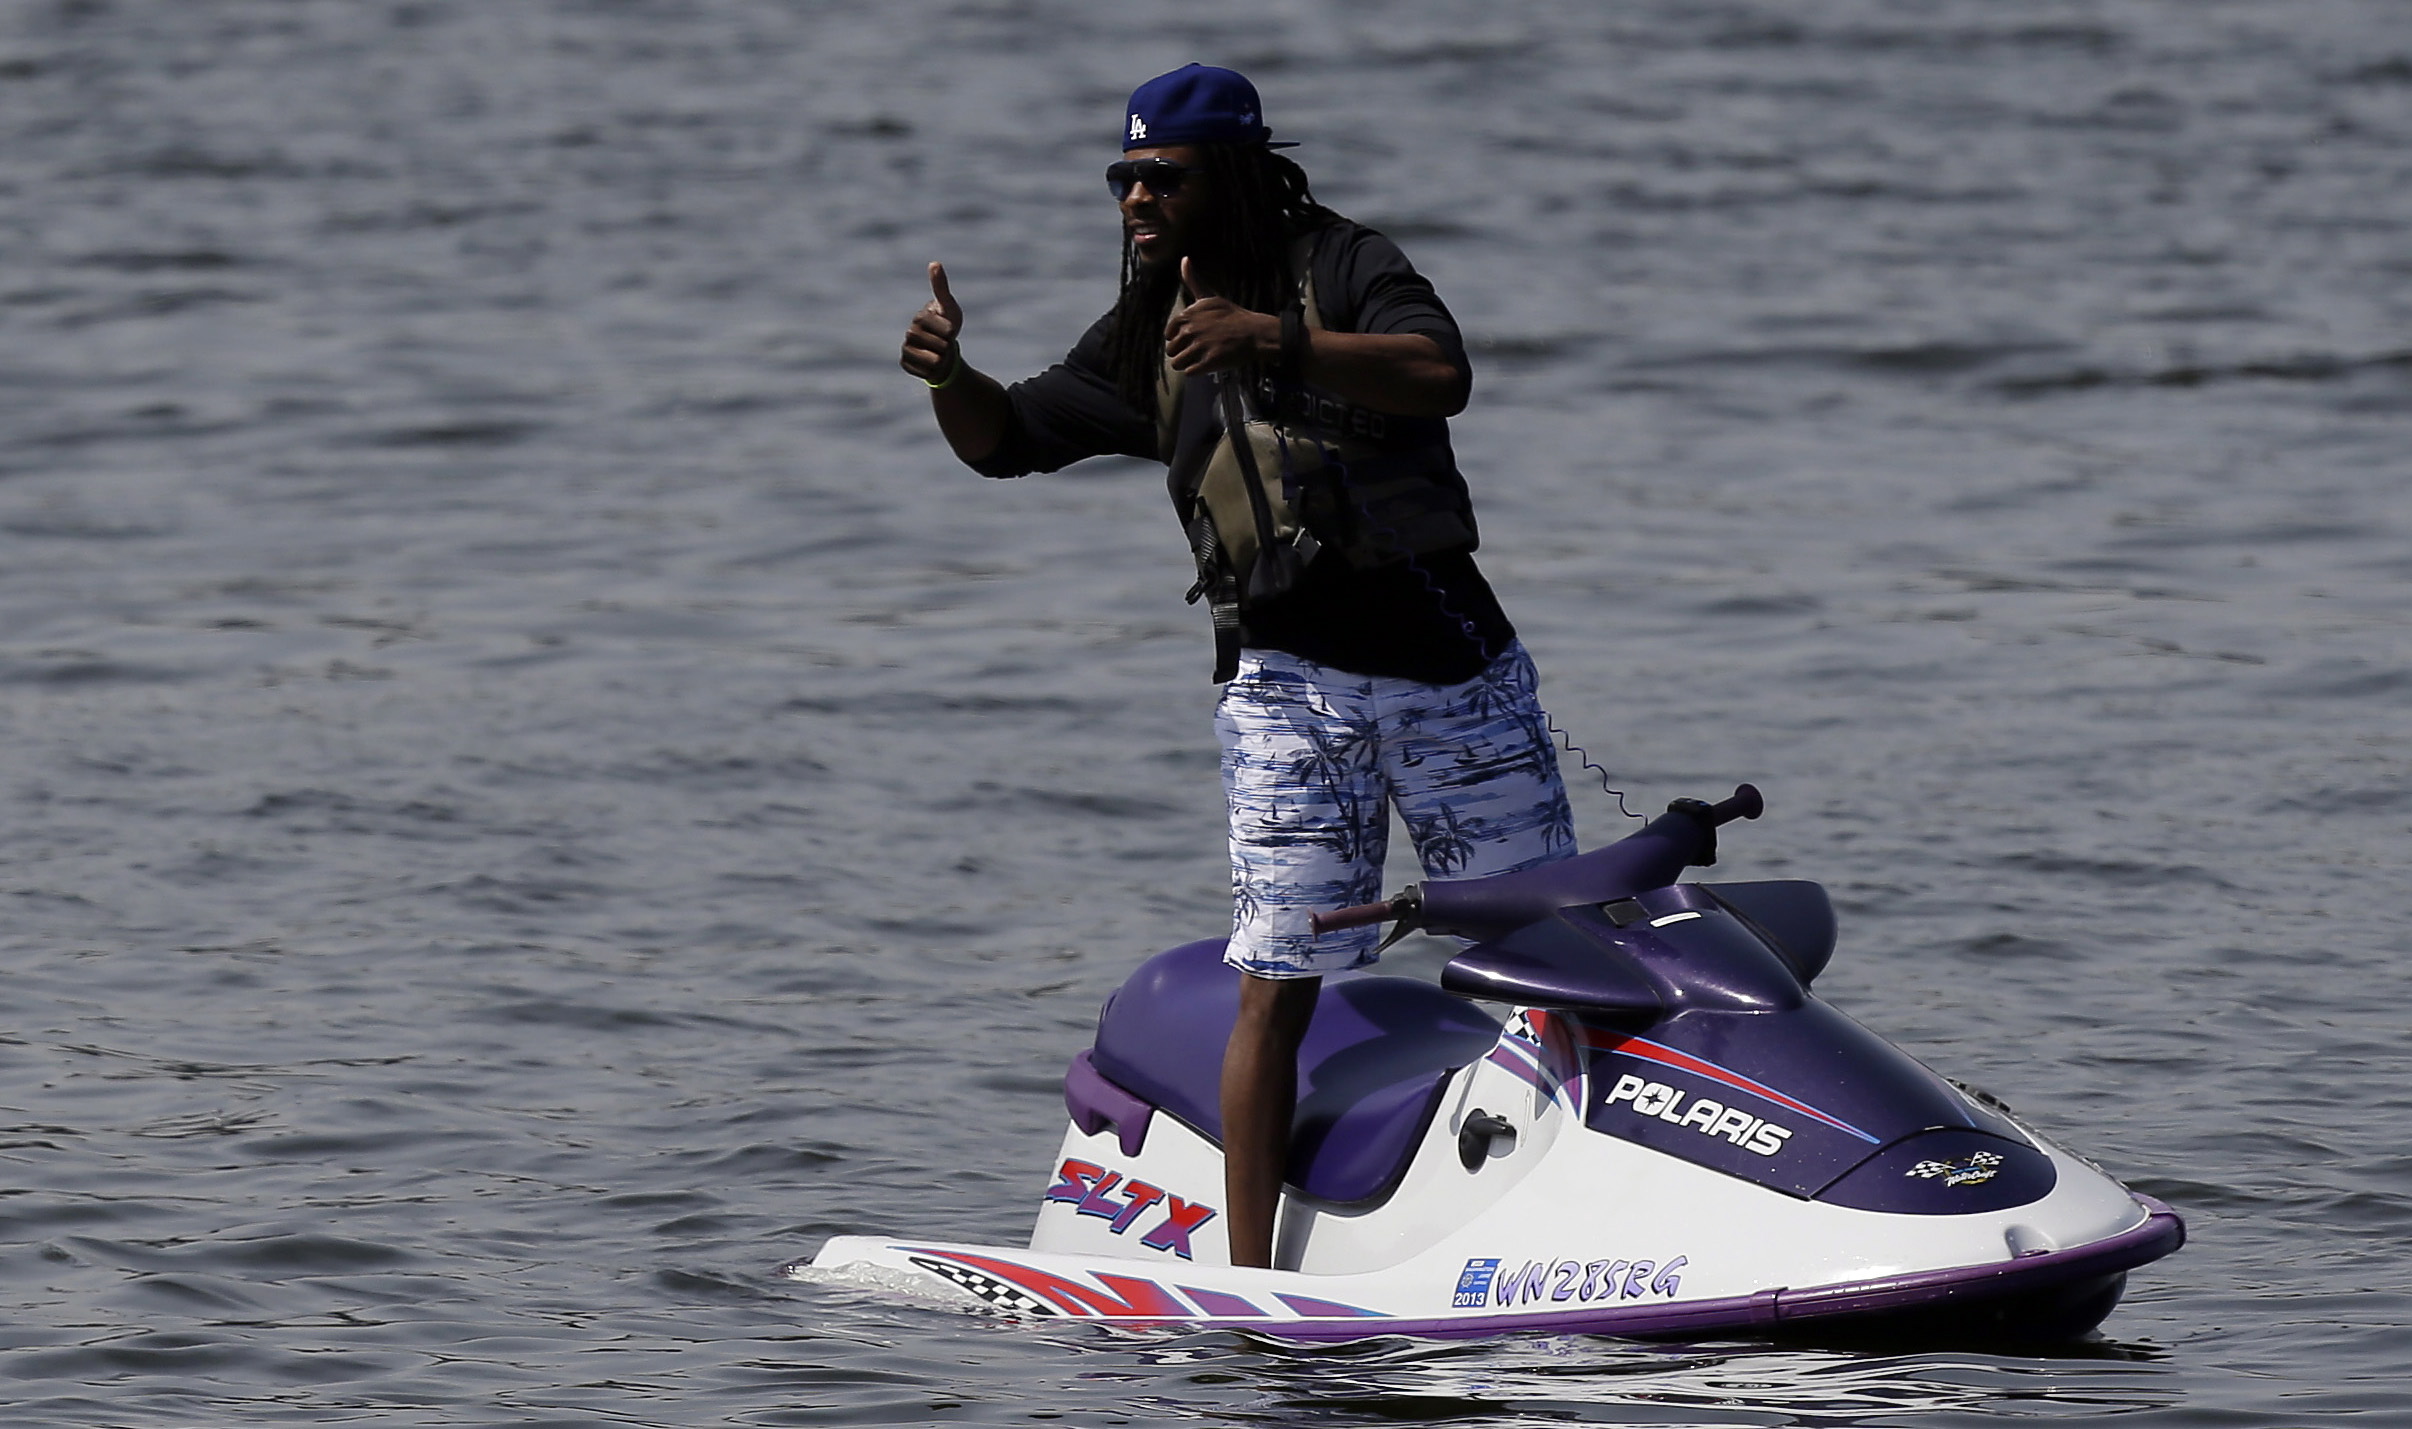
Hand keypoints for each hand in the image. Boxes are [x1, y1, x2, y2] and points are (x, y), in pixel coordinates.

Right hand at [901, 261, 962, 381]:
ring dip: (936, 358)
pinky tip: (935, 366)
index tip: (953, 331)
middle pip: (924, 339)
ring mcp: (906, 348)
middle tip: (948, 345)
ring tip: (943, 356)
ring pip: (920, 356)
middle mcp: (909, 332)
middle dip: (942, 344)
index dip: (944, 328)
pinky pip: (916, 369)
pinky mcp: (905, 363)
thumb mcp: (949, 307)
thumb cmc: (948, 325)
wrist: (947, 352)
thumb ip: (941, 287)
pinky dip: (929, 370)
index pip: (927, 321)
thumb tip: (934, 263)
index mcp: (919, 318)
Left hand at [1163, 257, 1277, 375]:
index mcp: (1188, 316)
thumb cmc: (1232, 316)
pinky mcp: (1208, 362)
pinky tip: (1207, 364)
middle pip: (1171, 350)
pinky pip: (1189, 373)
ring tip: (1201, 358)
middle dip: (1183, 352)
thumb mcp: (1210, 297)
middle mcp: (1191, 330)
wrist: (1255, 333)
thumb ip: (1193, 281)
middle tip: (1200, 349)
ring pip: (1177, 363)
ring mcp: (1200, 347)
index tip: (1192, 338)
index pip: (1168, 334)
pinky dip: (1196, 371)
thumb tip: (1184, 259)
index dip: (1178, 338)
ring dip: (1188, 363)